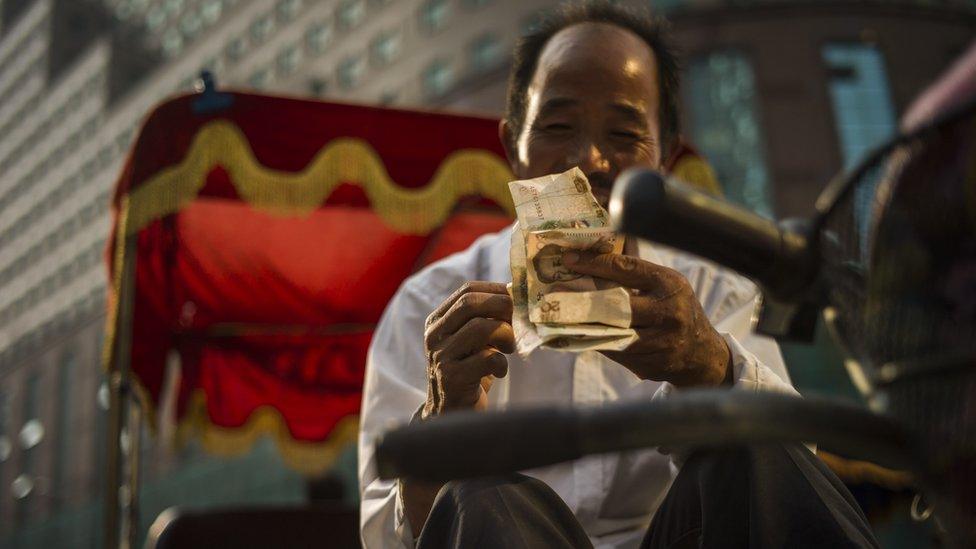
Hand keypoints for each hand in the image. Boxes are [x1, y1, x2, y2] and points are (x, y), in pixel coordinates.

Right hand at [422, 281, 514, 417]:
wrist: (451, 413)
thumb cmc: (470, 372)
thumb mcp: (474, 342)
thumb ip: (487, 319)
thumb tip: (519, 296)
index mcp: (438, 321)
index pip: (467, 291)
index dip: (497, 290)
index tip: (518, 299)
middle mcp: (434, 336)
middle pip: (470, 304)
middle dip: (503, 307)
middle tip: (520, 319)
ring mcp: (441, 357)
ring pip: (479, 328)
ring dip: (505, 335)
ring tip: (510, 348)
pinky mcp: (451, 379)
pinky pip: (486, 359)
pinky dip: (502, 363)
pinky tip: (500, 371)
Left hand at [563, 250, 731, 386]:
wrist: (701, 354)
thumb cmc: (676, 308)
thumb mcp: (665, 284)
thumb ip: (636, 271)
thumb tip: (595, 251)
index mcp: (670, 285)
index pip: (627, 269)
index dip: (595, 263)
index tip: (569, 259)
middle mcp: (668, 313)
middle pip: (616, 305)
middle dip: (583, 297)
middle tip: (554, 291)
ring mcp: (661, 342)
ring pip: (612, 332)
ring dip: (583, 324)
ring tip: (558, 313)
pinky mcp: (651, 364)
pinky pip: (615, 352)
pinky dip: (595, 342)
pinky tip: (576, 334)